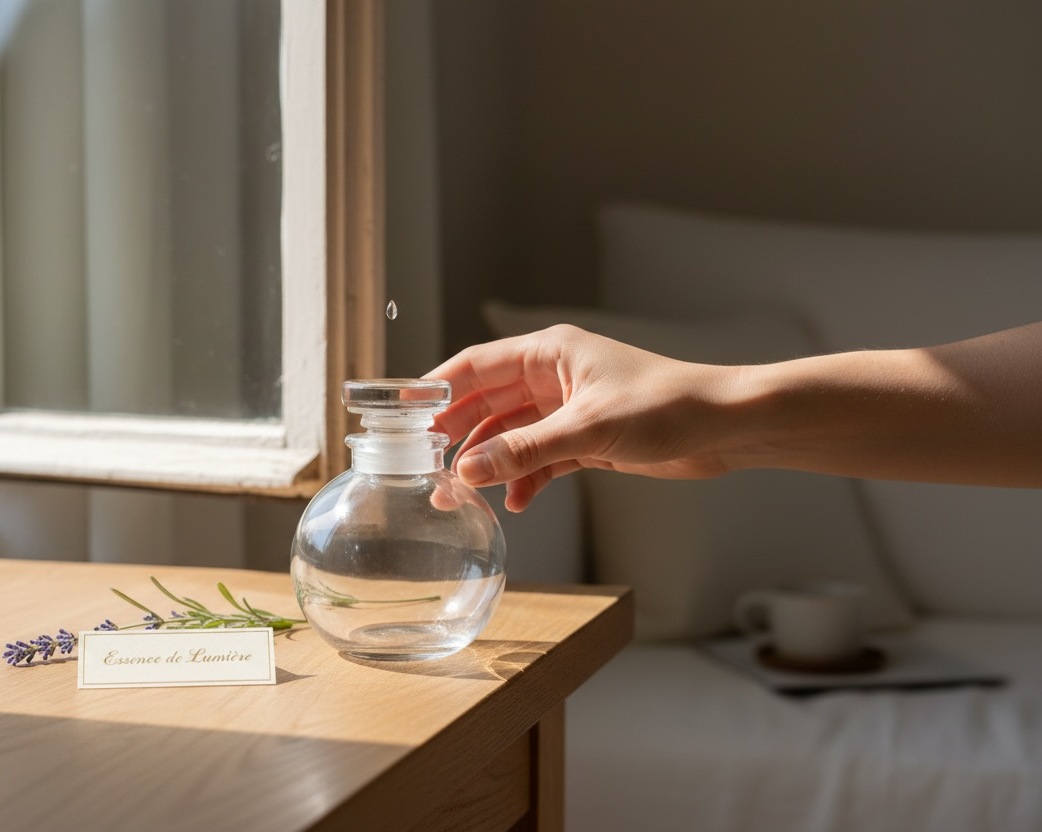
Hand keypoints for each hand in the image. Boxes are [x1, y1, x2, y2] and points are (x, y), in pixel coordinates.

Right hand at [426, 324, 732, 511]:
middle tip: (425, 469)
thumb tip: (467, 470)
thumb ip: (524, 451)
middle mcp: (553, 376)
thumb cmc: (666, 406)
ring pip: (510, 436)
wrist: (724, 428)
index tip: (403, 416)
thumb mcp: (587, 429)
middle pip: (486, 403)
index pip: (474, 366)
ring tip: (461, 498)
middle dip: (457, 436)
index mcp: (549, 352)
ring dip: (489, 464)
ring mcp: (568, 410)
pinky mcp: (586, 440)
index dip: (436, 389)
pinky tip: (517, 504)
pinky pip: (540, 460)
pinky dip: (526, 479)